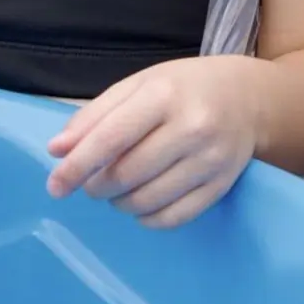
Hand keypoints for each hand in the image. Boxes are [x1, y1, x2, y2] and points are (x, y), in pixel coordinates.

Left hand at [45, 55, 261, 228]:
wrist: (249, 97)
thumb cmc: (183, 88)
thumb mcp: (138, 85)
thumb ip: (95, 115)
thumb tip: (58, 151)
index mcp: (164, 95)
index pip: (111, 138)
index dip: (77, 166)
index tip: (55, 186)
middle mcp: (192, 127)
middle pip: (126, 175)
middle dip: (97, 186)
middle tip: (92, 182)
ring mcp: (210, 159)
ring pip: (147, 200)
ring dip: (119, 203)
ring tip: (118, 190)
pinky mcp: (222, 185)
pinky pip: (173, 218)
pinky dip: (147, 218)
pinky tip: (142, 203)